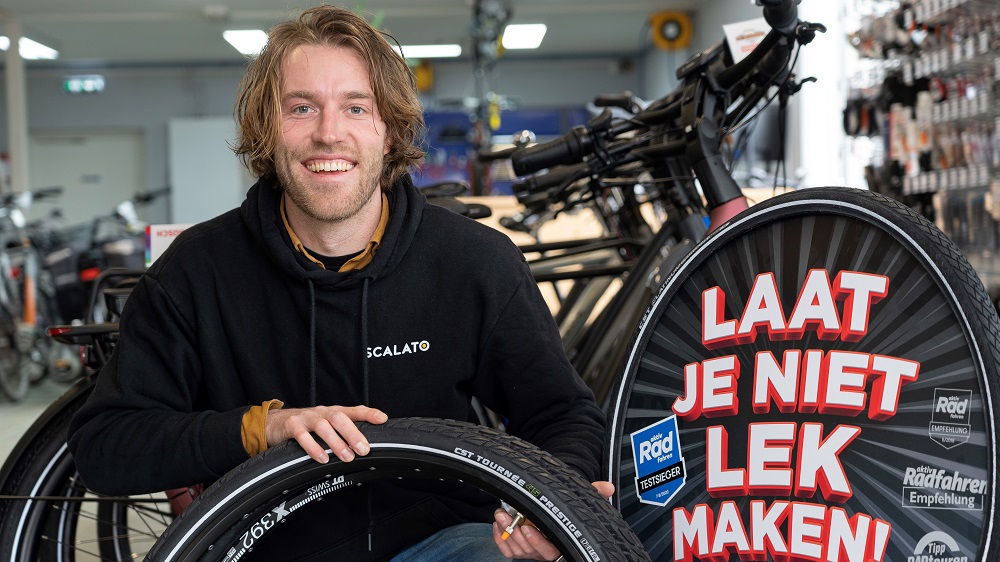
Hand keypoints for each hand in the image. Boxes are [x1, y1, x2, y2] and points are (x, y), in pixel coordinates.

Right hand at [266, 405, 387, 463]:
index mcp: (333, 412)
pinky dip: (313, 448)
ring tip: (347, 457)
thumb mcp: (326, 425)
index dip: (369, 413)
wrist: (274, 422)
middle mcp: (322, 412)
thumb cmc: (307, 426)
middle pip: (339, 418)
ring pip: (323, 426)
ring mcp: (306, 418)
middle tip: (364, 449)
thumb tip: (365, 445)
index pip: (354, 410)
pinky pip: (303, 435)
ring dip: (337, 442)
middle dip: (353, 434)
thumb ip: (343, 431)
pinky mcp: (292, 425)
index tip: (382, 419)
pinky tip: (322, 458)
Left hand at [492, 481, 614, 560]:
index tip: (528, 528)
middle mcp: (545, 550)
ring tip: (500, 515)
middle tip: (506, 516)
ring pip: (516, 548)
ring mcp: (531, 550)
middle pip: (529, 550)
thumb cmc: (566, 508)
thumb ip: (594, 492)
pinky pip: (507, 550)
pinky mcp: (518, 548)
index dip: (538, 541)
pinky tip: (497, 525)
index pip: (549, 550)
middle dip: (515, 534)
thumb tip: (608, 486)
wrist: (554, 508)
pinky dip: (500, 538)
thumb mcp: (579, 499)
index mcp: (560, 541)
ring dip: (505, 532)